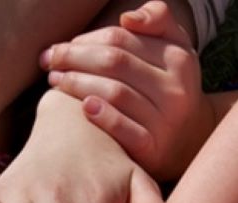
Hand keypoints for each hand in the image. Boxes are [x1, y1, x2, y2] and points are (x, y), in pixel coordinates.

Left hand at [43, 0, 212, 180]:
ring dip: (78, 84)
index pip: (120, 39)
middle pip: (115, 63)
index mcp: (178, 58)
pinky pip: (125, 130)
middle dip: (74, 58)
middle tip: (49, 61)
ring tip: (55, 82)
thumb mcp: (173, 48)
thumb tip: (127, 19)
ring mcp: (166, 121)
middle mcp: (176, 89)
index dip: (85, 40)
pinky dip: (103, 117)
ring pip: (115, 92)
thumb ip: (158, 19)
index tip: (61, 46)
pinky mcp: (154, 149)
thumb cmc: (167, 86)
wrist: (188, 141)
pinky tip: (84, 108)